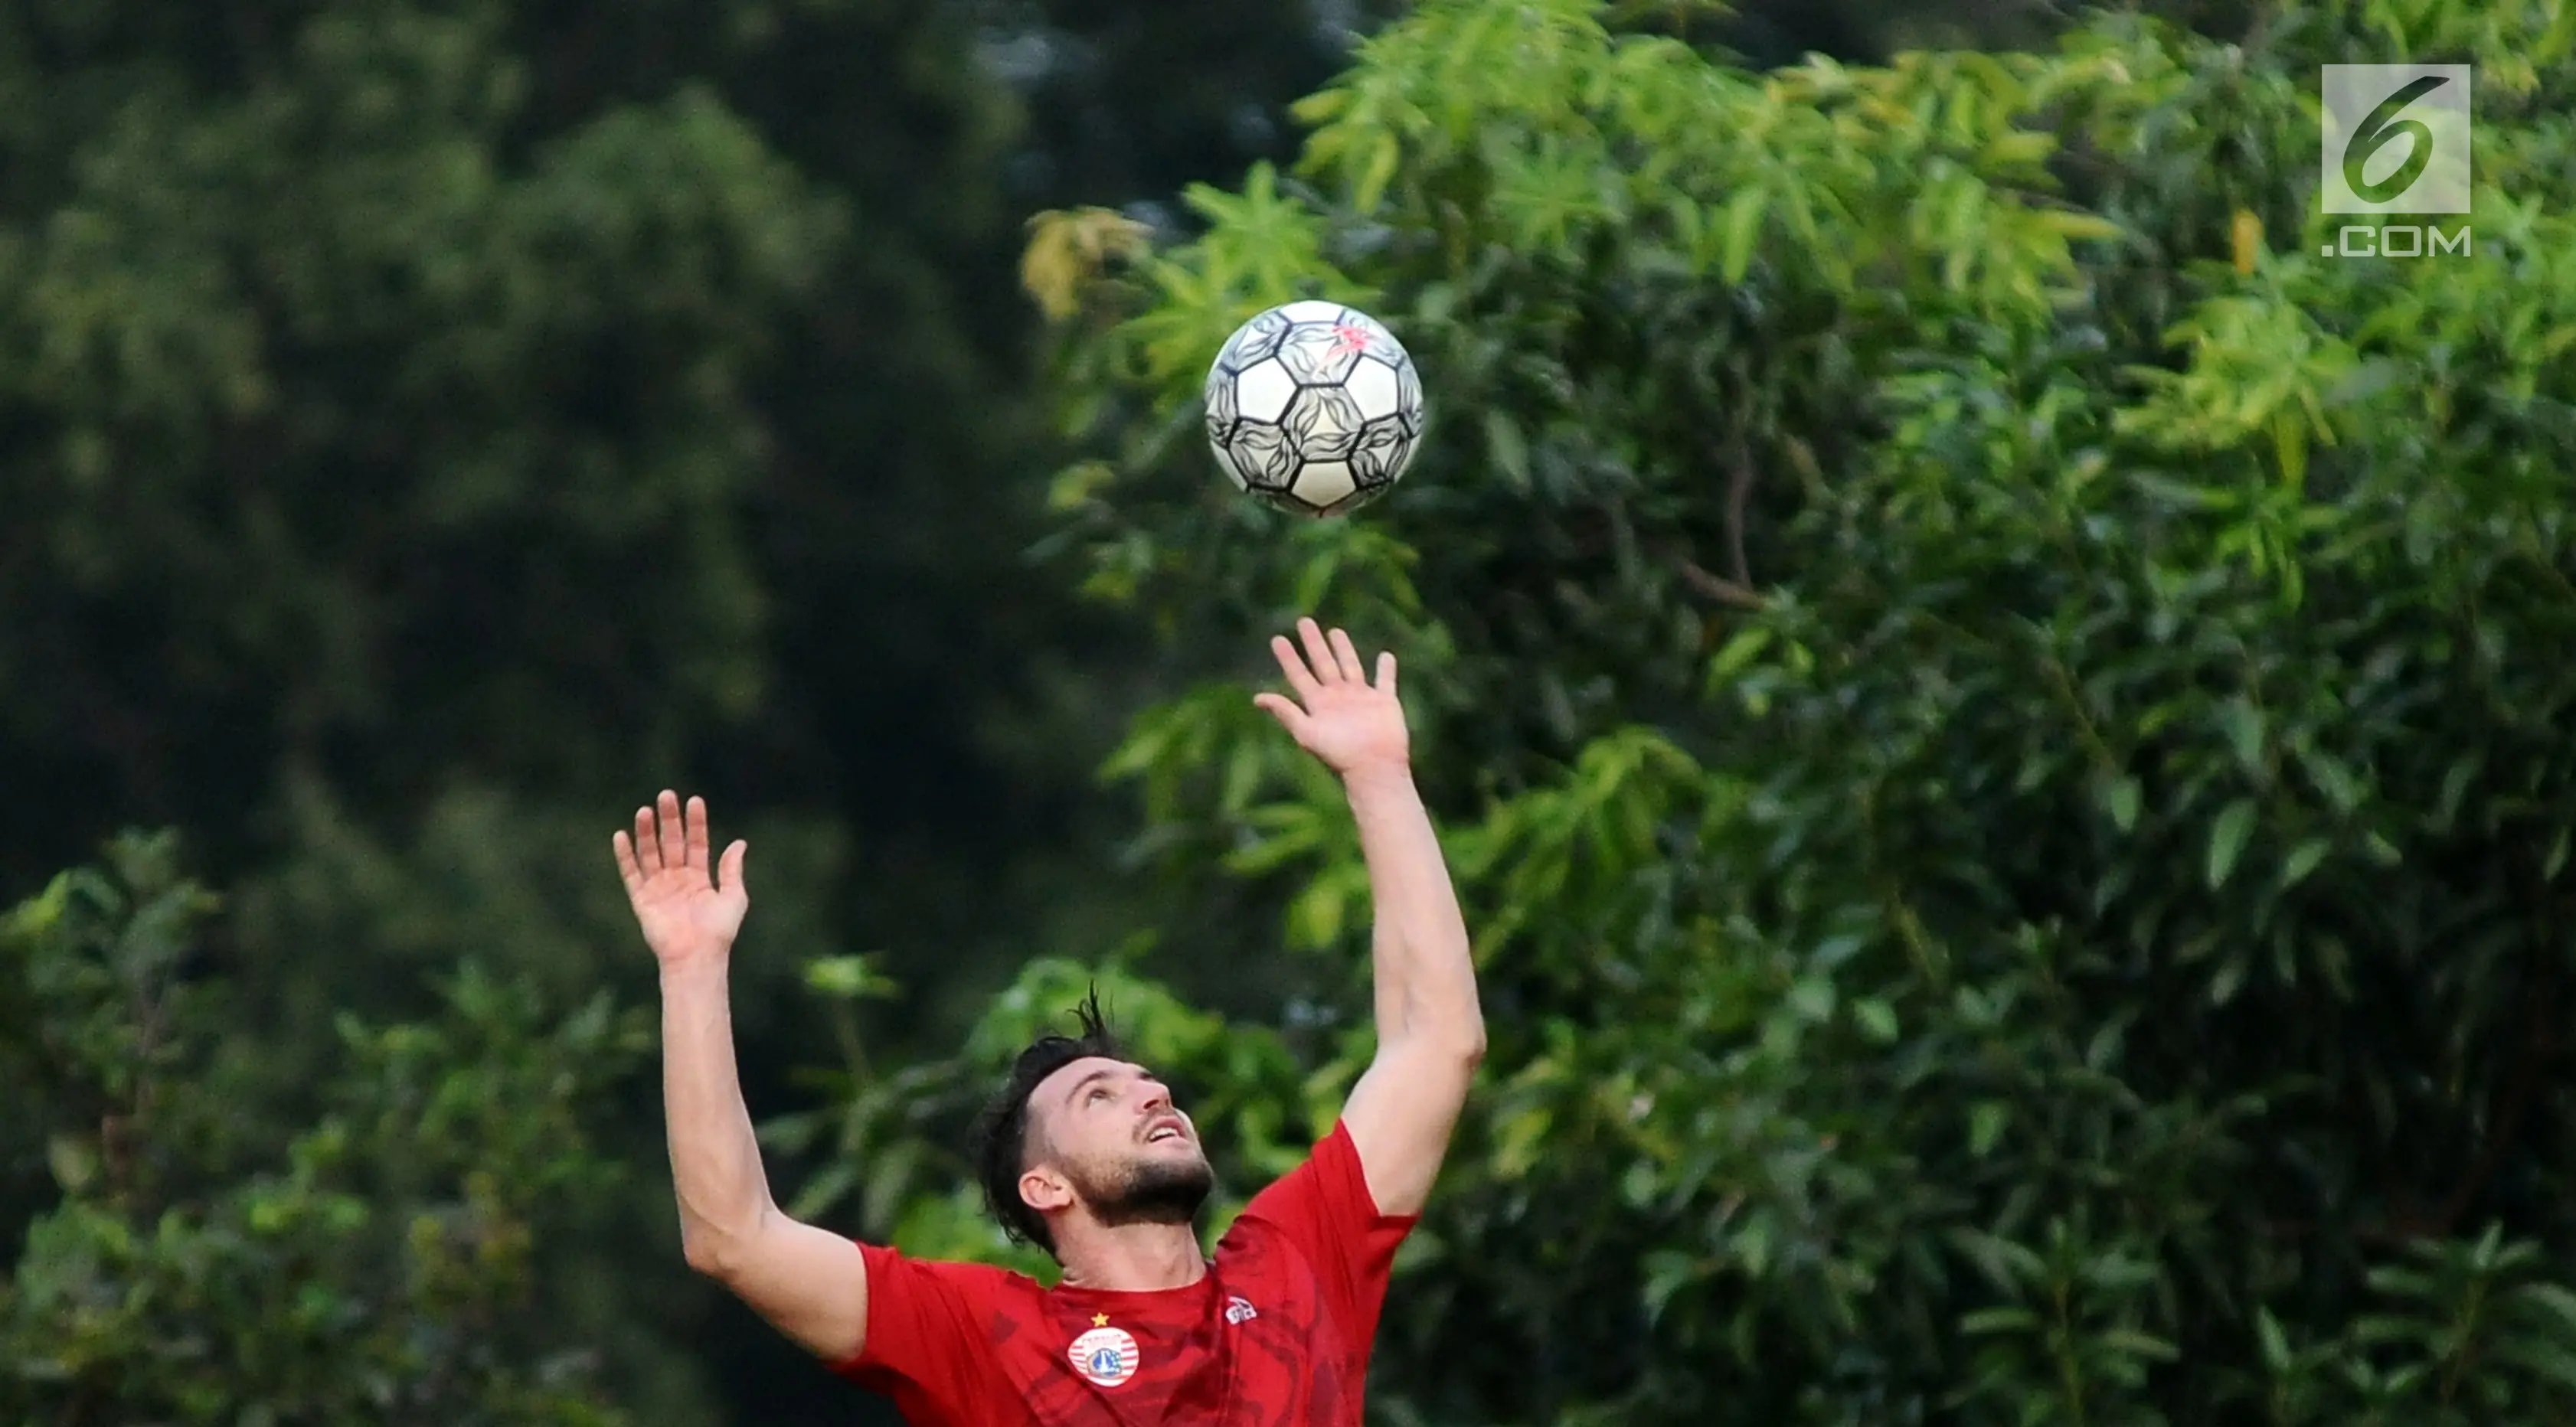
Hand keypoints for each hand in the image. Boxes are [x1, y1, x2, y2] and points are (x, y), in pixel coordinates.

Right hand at [614, 791, 747, 966]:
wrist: (697, 956)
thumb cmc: (720, 931)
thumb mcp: (734, 897)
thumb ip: (732, 870)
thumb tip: (739, 842)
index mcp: (700, 880)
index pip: (696, 843)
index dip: (696, 823)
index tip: (694, 800)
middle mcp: (677, 881)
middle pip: (672, 843)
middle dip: (669, 820)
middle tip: (666, 795)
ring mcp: (658, 889)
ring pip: (650, 853)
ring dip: (647, 832)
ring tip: (645, 810)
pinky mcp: (642, 900)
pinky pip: (631, 874)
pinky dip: (625, 855)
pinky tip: (621, 835)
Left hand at [1255, 618, 1409, 776]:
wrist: (1373, 767)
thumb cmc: (1339, 753)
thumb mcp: (1306, 732)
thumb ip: (1285, 712)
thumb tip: (1257, 698)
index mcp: (1318, 704)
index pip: (1299, 675)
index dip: (1288, 657)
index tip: (1278, 639)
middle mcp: (1338, 697)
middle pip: (1323, 663)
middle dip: (1313, 643)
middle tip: (1304, 621)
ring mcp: (1362, 698)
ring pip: (1350, 666)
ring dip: (1344, 649)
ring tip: (1335, 632)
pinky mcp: (1385, 702)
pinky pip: (1386, 680)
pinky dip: (1387, 669)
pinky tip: (1386, 656)